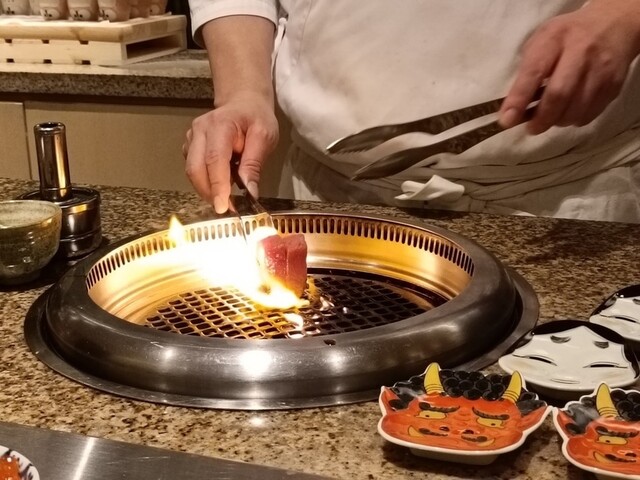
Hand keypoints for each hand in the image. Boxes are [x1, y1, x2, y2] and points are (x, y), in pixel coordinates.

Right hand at [183, 92, 278, 212]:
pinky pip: (193, 169)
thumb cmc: (256, 118)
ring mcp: (191, 138)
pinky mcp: (189, 146)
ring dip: (207, 188)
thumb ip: (254, 164)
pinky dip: (205, 181)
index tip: (223, 206)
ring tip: (227, 194)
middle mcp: (200, 130)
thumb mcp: (265, 137)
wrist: (243, 103)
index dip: (217, 185)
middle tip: (227, 208)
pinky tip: (220, 182)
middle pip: (196, 168)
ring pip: (192, 171)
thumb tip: (250, 192)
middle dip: (209, 192)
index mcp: (220, 125)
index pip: (215, 159)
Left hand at [499, 1, 639, 133]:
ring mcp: (601, 69)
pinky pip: (591, 113)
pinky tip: (569, 111)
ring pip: (576, 109)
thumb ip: (527, 71)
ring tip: (551, 118)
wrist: (613, 25)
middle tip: (531, 129)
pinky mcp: (614, 85)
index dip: (519, 99)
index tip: (507, 120)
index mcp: (555, 38)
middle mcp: (581, 52)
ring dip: (558, 121)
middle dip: (541, 118)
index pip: (534, 72)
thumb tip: (513, 107)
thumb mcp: (542, 41)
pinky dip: (575, 120)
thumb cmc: (566, 37)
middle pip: (559, 94)